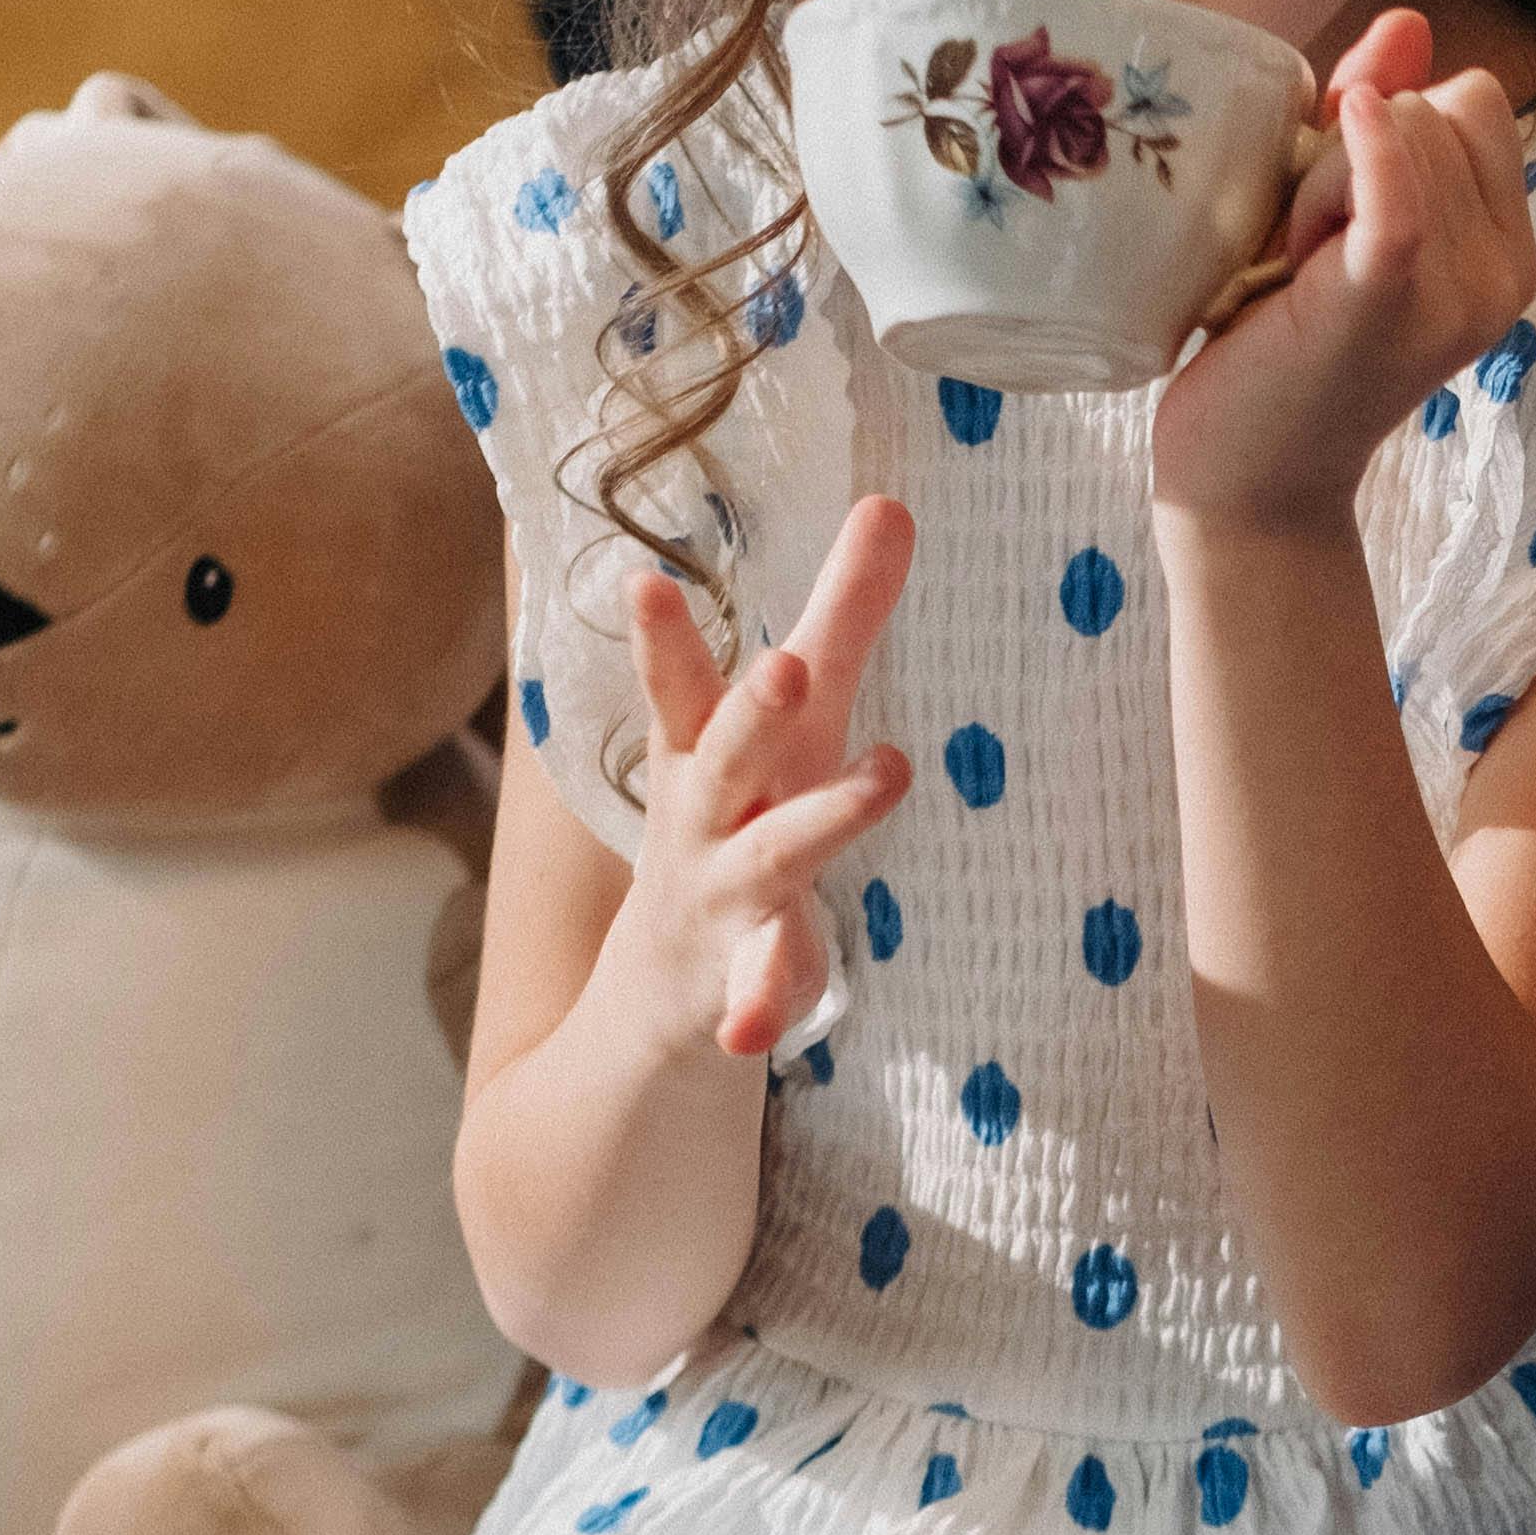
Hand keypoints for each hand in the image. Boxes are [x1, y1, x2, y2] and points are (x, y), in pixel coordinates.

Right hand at [605, 493, 914, 1066]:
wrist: (663, 986)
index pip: (684, 682)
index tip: (642, 580)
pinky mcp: (749, 970)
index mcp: (709, 750)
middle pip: (727, 752)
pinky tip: (753, 1033)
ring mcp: (723, 896)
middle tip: (791, 664)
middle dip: (755, 707)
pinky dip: (758, 1003)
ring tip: (890, 772)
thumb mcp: (796, 723)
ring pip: (773, 856)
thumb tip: (893, 501)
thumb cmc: (743, 815)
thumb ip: (844, 617)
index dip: (663, 636)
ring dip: (820, 821)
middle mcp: (707, 816)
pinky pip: (759, 987)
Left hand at [1149, 7, 1535, 537]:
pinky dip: (1373, 148)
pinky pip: (1398, 192)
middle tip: (1307, 258)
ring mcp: (1452, 293)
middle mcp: (1501, 275)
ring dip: (1320, 181)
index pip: (1474, 102)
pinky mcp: (1385, 301)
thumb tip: (1409, 22)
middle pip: (1433, 110)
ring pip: (1393, 133)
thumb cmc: (1282, 347)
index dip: (1398, 126)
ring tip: (1294, 273)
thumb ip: (1376, 118)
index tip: (1343, 212)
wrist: (1251, 483)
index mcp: (1508, 254)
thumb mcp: (1335, 217)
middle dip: (1353, 155)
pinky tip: (1343, 120)